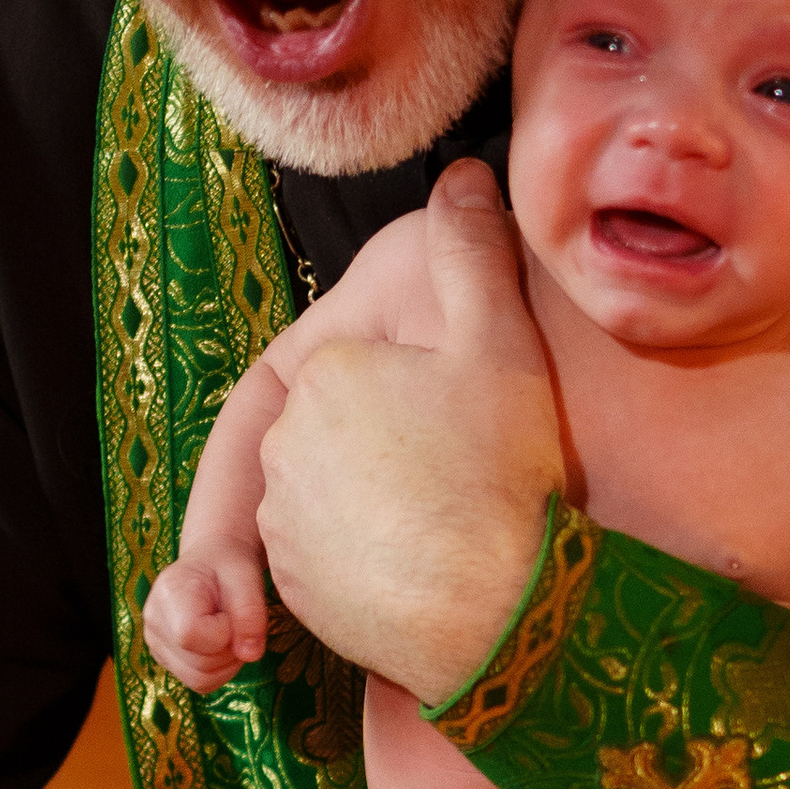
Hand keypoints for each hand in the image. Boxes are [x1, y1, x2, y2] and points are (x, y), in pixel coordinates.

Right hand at [142, 552, 266, 693]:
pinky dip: (220, 670)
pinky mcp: (166, 658)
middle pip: (199, 664)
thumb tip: (250, 655)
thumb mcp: (247, 577)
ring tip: (230, 631)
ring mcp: (156, 643)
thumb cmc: (229, 566)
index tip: (229, 612)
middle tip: (236, 622)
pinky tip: (221, 643)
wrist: (212, 564)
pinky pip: (199, 682)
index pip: (190, 635)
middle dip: (230, 649)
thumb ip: (250, 613)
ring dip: (227, 663)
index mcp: (168, 593)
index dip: (223, 632)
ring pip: (200, 680)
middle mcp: (154, 621)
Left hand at [256, 159, 563, 704]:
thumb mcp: (503, 344)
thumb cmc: (505, 475)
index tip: (473, 421)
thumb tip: (462, 176)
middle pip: (348, 430)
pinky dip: (374, 558)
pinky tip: (433, 563)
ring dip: (385, 502)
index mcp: (320, 376)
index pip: (366, 367)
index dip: (428, 391)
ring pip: (339, 493)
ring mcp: (285, 523)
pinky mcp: (298, 590)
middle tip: (469, 474)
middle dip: (398, 444)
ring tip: (456, 522)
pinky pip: (334, 557)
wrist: (500, 612)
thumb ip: (475, 251)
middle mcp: (284, 448)